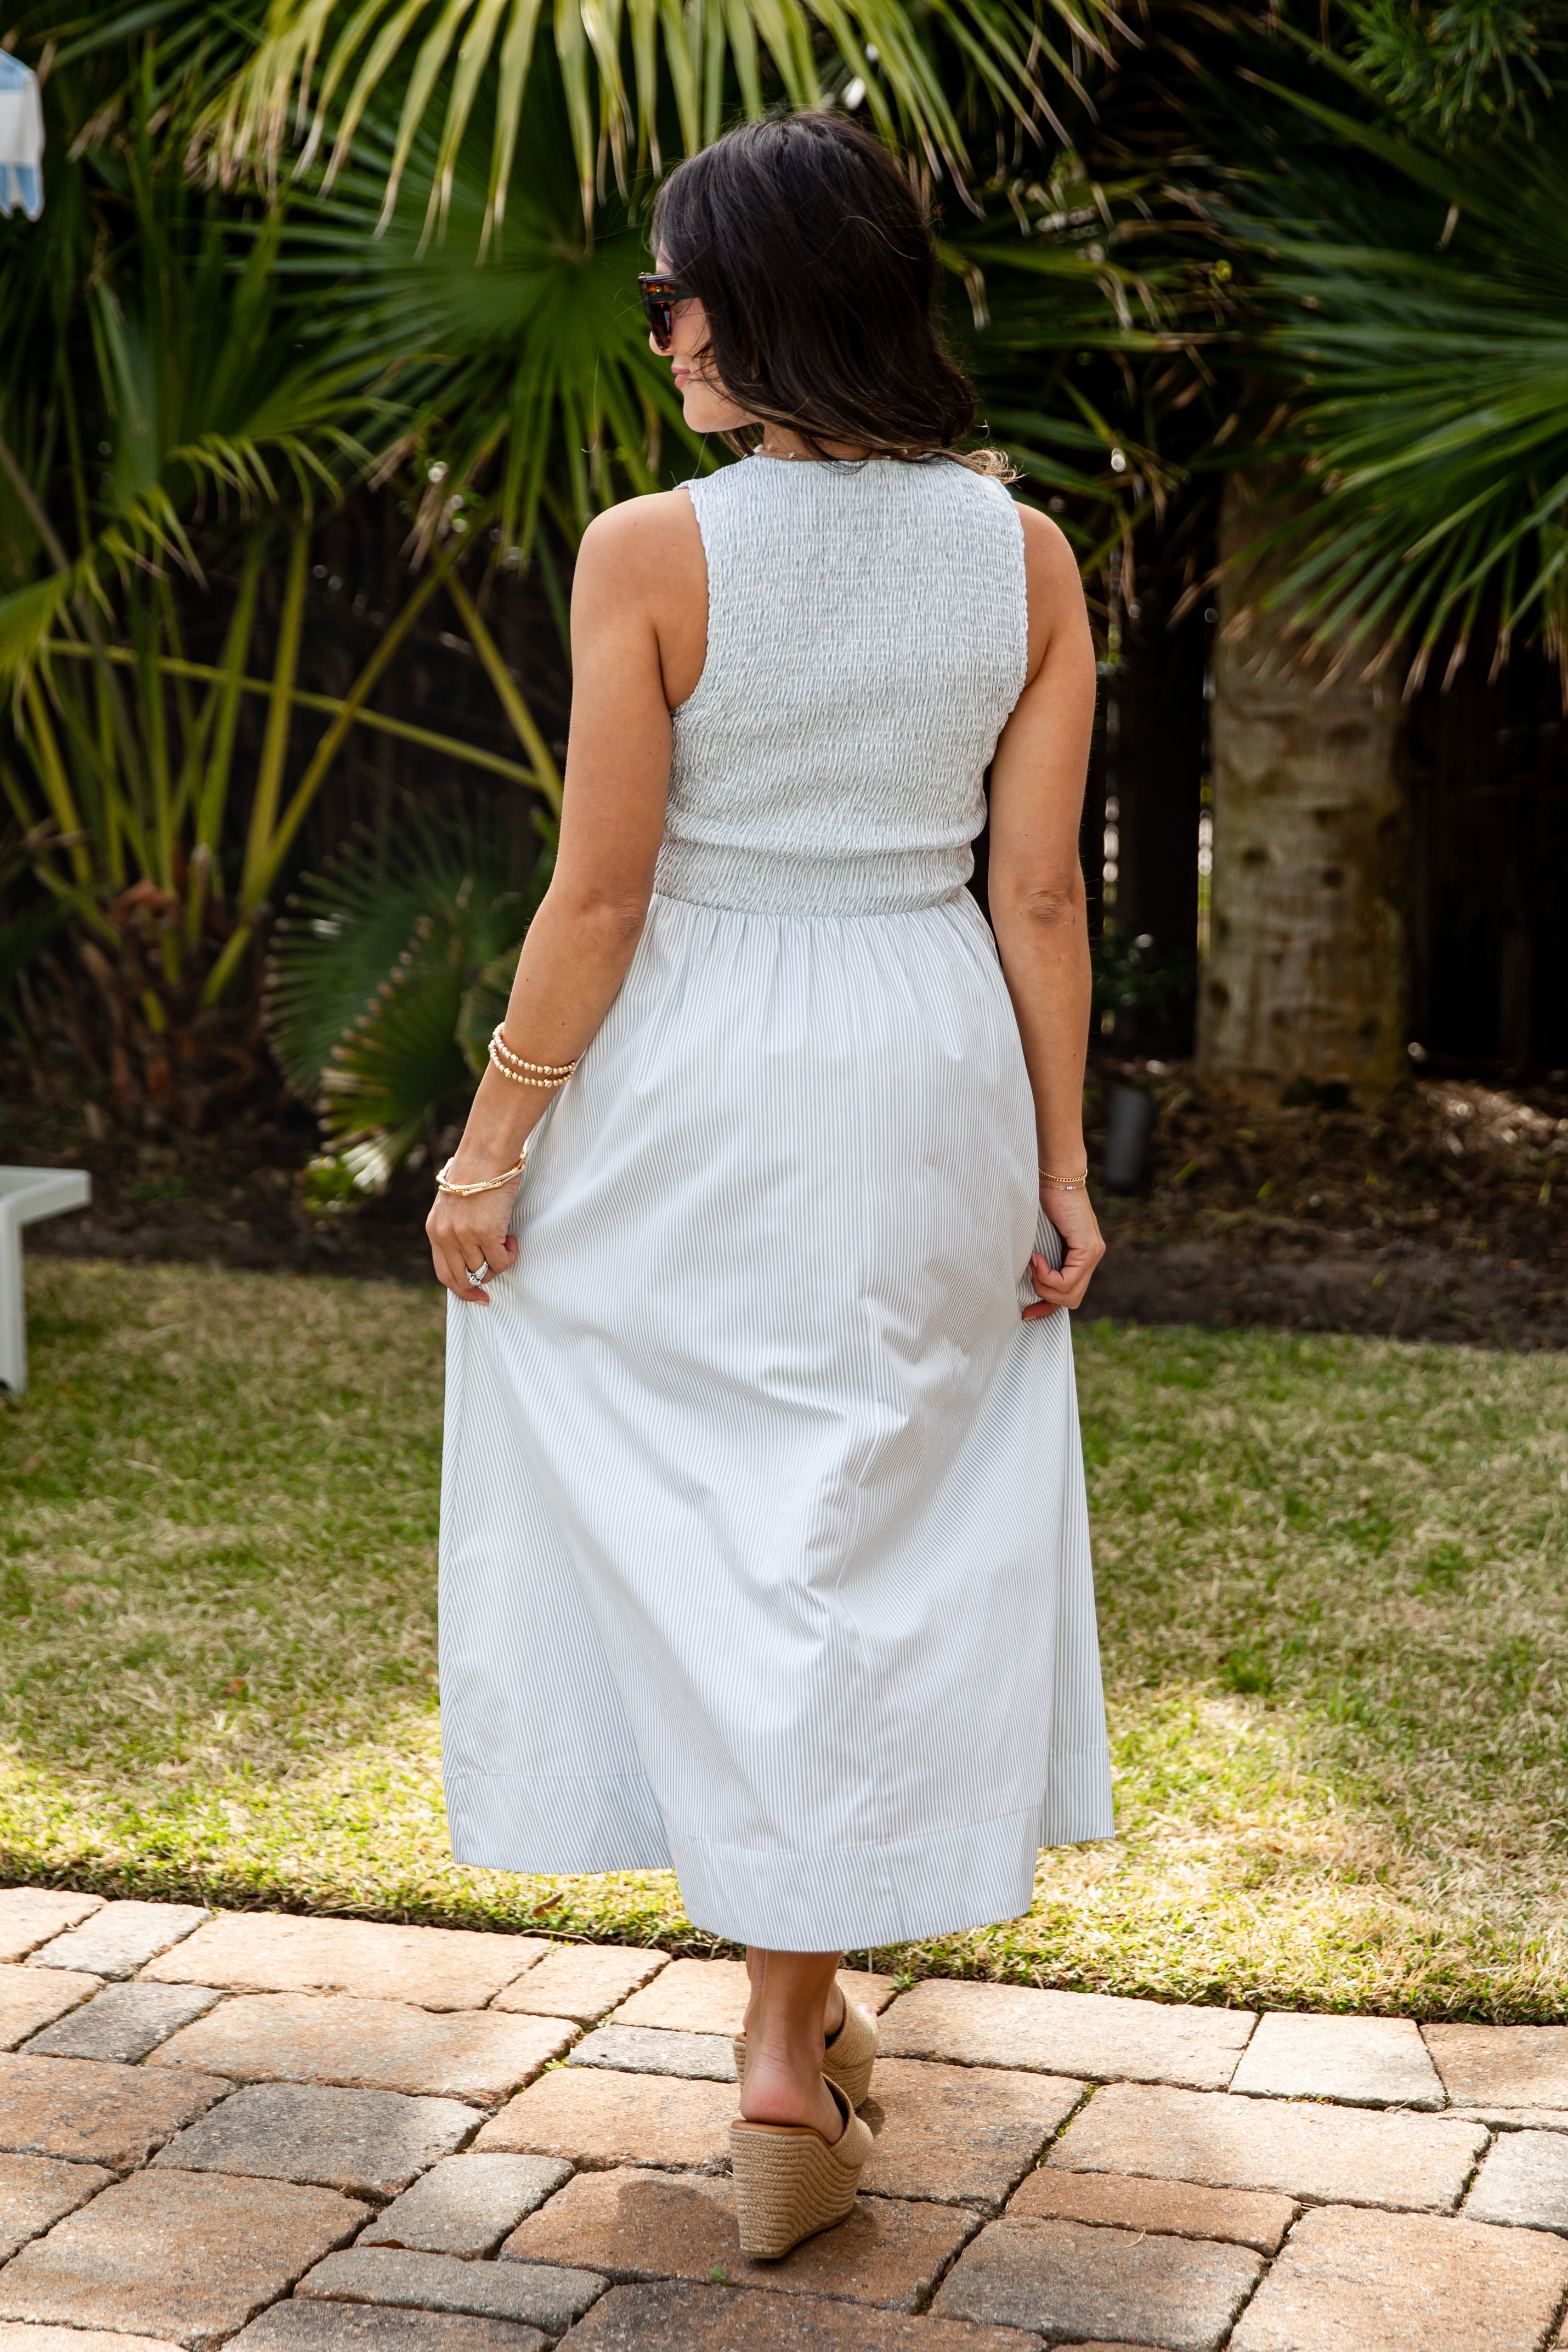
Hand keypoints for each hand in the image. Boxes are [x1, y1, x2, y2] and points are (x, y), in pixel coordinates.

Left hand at [425, 1175, 522, 1303]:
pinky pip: (500, 1262)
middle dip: (482, 1283)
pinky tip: (512, 1240)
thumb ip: (455, 1229)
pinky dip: (510, 1255)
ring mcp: (465, 1236)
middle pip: (463, 1279)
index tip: (477, 1295)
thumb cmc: (476, 1173)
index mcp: (434, 1230)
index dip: (462, 1290)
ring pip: (484, 1271)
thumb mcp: (453, 1204)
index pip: (444, 1273)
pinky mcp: (486, 1233)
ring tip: (506, 1243)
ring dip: (499, 1263)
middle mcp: (446, 1236)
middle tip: (498, 1273)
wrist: (486, 1154)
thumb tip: (471, 1255)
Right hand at [1024, 1183, 1104, 1319]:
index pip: (1071, 1294)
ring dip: (1044, 1284)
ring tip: (1032, 1263)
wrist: (1055, 1177)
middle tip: (1029, 1275)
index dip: (1048, 1307)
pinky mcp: (1088, 1250)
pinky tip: (1036, 1259)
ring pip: (1070, 1294)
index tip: (1027, 1313)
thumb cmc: (1044, 1201)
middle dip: (1046, 1296)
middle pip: (1071, 1300)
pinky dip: (1047, 1276)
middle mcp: (1092, 1258)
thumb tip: (1028, 1278)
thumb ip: (1044, 1258)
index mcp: (1082, 1256)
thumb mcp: (1042, 1238)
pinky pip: (1067, 1281)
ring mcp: (1093, 1254)